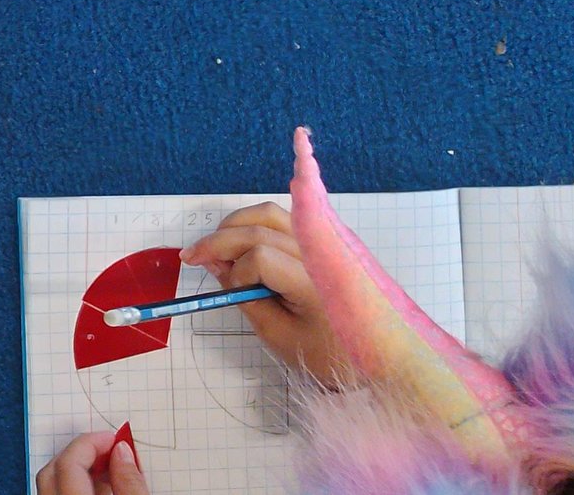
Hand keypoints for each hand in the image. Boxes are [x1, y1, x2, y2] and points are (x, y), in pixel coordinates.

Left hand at [36, 431, 145, 494]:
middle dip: (79, 453)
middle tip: (109, 449)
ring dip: (77, 469)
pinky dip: (75, 485)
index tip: (113, 439)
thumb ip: (130, 483)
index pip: (68, 463)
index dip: (90, 444)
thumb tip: (122, 452)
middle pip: (52, 471)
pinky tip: (102, 489)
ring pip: (52, 484)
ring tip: (109, 468)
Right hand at [180, 202, 350, 382]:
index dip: (237, 272)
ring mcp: (326, 243)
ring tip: (217, 246)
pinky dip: (259, 223)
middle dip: (220, 240)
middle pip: (261, 228)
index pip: (262, 257)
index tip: (229, 291)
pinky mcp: (327, 241)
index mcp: (315, 283)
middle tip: (192, 256)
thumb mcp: (280, 337)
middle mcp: (321, 254)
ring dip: (237, 224)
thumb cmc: (329, 354)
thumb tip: (215, 265)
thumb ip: (245, 299)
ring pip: (272, 213)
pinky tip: (244, 240)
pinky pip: (287, 219)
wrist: (380, 359)